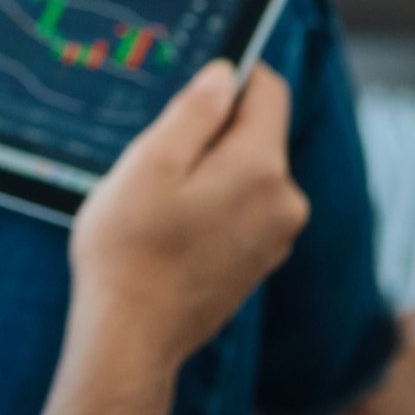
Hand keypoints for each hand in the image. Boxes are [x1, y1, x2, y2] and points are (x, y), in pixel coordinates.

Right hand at [68, 61, 307, 374]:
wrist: (130, 340)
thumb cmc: (129, 250)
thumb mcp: (150, 163)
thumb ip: (195, 112)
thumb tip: (225, 74)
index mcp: (262, 168)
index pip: (269, 91)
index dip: (232, 75)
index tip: (188, 86)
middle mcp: (285, 201)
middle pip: (256, 134)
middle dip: (209, 132)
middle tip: (154, 159)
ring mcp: (276, 237)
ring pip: (246, 173)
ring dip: (206, 172)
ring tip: (156, 203)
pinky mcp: (259, 263)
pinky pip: (241, 210)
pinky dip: (210, 206)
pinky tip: (169, 231)